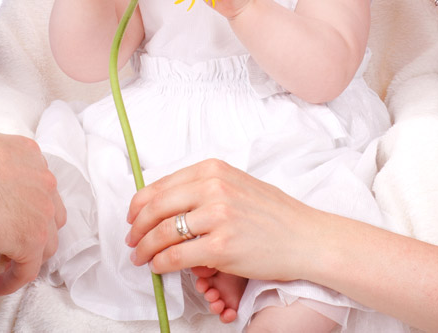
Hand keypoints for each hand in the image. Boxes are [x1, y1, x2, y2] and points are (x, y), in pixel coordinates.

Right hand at [0, 128, 66, 295]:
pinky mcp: (31, 240)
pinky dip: (13, 281)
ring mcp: (42, 212)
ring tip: (4, 266)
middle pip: (49, 214)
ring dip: (27, 256)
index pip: (37, 185)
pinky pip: (28, 270)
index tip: (8, 217)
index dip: (25, 205)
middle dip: (33, 229)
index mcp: (29, 155)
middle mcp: (43, 181)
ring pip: (45, 244)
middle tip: (9, 241)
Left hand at [124, 158, 322, 283]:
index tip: (133, 218)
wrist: (305, 237)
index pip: (160, 185)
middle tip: (131, 241)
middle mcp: (214, 187)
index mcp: (214, 169)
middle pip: (155, 207)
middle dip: (136, 228)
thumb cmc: (274, 215)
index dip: (139, 205)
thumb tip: (165, 203)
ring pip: (162, 233)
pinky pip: (176, 256)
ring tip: (141, 258)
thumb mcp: (237, 185)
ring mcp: (218, 216)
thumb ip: (203, 188)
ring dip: (145, 249)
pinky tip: (159, 267)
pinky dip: (161, 264)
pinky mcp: (221, 246)